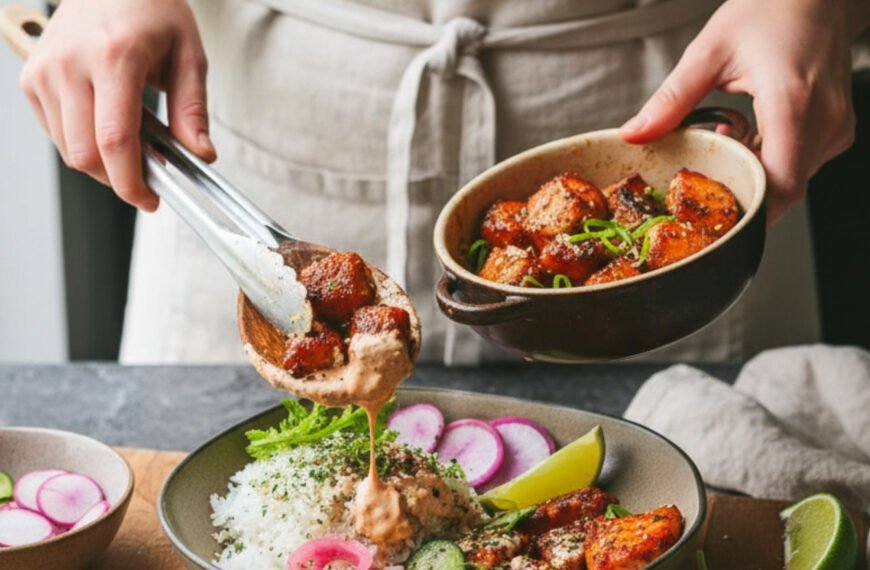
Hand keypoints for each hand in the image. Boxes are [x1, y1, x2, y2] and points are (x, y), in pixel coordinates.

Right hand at [19, 0, 214, 210]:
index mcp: (115, 58)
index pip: (115, 141)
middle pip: (85, 154)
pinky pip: (55, 133)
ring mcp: (45, 71)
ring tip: (133, 148)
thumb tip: (201, 156)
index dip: (131, 182)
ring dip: (101, 164)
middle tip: (149, 178)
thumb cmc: (151, 10)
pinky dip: (82, 144)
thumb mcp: (189, 54)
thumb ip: (193, 110)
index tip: (150, 199)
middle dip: (118, 180)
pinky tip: (107, 128)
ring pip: (67, 149)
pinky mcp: (32, 77)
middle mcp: (71, 64)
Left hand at [620, 0, 862, 222]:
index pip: (780, 187)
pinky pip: (799, 162)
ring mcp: (835, 126)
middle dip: (738, 190)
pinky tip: (745, 132)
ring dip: (751, 172)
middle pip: (781, 189)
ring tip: (724, 136)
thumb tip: (633, 135)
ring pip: (790, 179)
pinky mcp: (835, 127)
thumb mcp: (709, 52)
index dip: (747, 213)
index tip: (711, 220)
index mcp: (793, 104)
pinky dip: (767, 158)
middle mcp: (823, 121)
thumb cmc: (770, 8)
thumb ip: (670, 100)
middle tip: (703, 171)